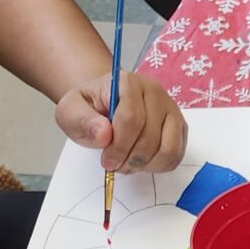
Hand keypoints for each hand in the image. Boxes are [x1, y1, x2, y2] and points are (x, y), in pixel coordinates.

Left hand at [57, 70, 186, 172]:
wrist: (104, 104)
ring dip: (145, 164)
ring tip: (127, 164)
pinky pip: (176, 155)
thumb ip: (82, 121)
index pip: (131, 118)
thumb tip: (104, 134)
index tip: (106, 160)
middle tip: (114, 165)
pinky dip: (158, 166)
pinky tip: (140, 161)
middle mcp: (155, 92)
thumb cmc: (89, 108)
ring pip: (168, 149)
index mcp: (128, 83)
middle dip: (130, 158)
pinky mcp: (179, 127)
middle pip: (150, 136)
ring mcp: (171, 110)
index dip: (119, 145)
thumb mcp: (70, 111)